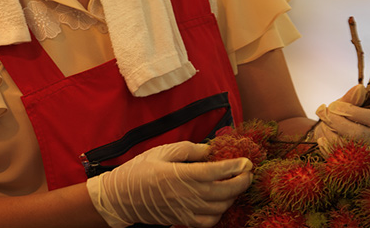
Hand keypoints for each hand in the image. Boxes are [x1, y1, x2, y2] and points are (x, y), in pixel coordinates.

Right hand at [85, 141, 252, 227]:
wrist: (121, 197)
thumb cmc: (139, 171)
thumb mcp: (162, 152)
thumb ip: (189, 149)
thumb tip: (211, 149)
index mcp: (180, 174)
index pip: (216, 171)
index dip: (235, 167)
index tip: (246, 161)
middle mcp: (186, 195)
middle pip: (224, 191)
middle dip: (241, 181)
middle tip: (248, 172)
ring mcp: (186, 211)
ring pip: (220, 207)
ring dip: (233, 196)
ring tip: (235, 184)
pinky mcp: (183, 221)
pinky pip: (209, 221)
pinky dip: (220, 213)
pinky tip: (220, 202)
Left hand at [314, 84, 369, 155]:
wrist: (342, 136)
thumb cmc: (348, 116)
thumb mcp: (351, 104)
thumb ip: (353, 98)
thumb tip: (359, 88)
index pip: (368, 116)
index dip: (346, 110)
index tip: (333, 105)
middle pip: (356, 133)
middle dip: (334, 121)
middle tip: (323, 112)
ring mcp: (366, 154)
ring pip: (344, 146)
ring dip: (327, 131)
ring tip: (324, 123)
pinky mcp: (353, 165)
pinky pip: (336, 157)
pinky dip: (325, 145)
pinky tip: (322, 137)